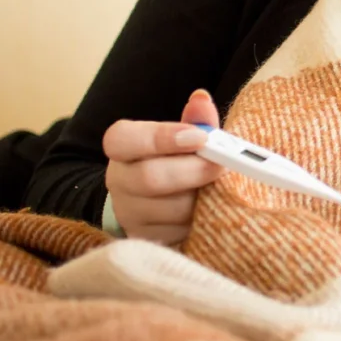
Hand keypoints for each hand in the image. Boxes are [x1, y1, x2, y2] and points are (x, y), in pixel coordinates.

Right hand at [102, 89, 223, 244]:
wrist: (158, 203)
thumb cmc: (176, 161)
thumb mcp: (184, 138)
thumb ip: (195, 121)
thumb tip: (202, 100)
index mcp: (123, 147)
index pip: (124, 139)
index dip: (162, 138)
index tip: (199, 137)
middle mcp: (119, 181)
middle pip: (150, 178)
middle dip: (193, 171)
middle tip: (221, 166)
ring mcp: (129, 214)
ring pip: (168, 210)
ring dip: (201, 200)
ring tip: (217, 190)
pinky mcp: (146, 240)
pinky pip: (177, 234)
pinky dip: (200, 222)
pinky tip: (209, 211)